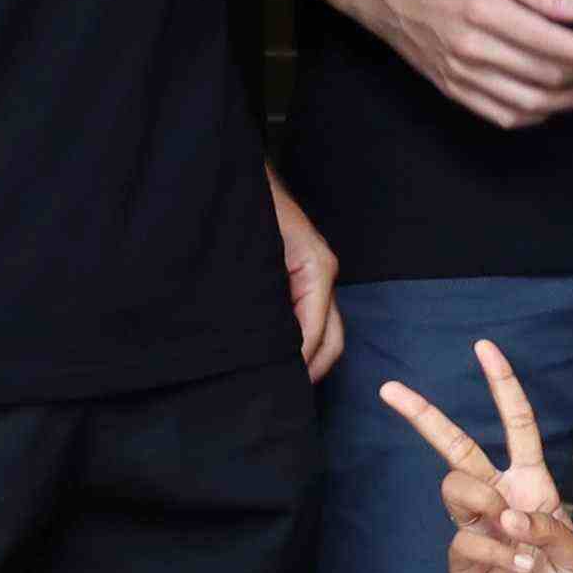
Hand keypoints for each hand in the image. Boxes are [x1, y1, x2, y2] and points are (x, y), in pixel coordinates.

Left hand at [269, 171, 343, 383]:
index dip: (300, 363)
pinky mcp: (300, 277)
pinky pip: (309, 317)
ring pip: (325, 331)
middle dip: (313, 370)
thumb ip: (264, 298)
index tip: (277, 387)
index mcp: (317, 269)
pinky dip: (300, 343)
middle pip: (333, 338)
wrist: (240, 174)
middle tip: (281, 398)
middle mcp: (322, 275)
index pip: (317, 331)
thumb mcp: (256, 253)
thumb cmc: (249, 204)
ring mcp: (315, 276)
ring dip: (308, 359)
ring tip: (279, 384)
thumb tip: (268, 343)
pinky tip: (276, 356)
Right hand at [347, 0, 572, 127]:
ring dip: (567, 101)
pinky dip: (534, 115)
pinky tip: (553, 103)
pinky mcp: (453, 90)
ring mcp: (460, 75)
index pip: (550, 43)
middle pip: (543, 76)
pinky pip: (501, 115)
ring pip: (527, 103)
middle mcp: (471, 49)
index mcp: (483, 11)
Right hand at [380, 343, 572, 572]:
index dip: (502, 386)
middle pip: (455, 446)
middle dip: (423, 415)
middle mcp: (499, 497)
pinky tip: (521, 567)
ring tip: (515, 534)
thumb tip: (511, 516)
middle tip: (390, 389)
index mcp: (533, 484)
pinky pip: (466, 538)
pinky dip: (499, 551)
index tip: (484, 348)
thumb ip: (553, 531)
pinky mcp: (460, 556)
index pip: (516, 425)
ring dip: (486, 505)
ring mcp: (475, 526)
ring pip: (456, 487)